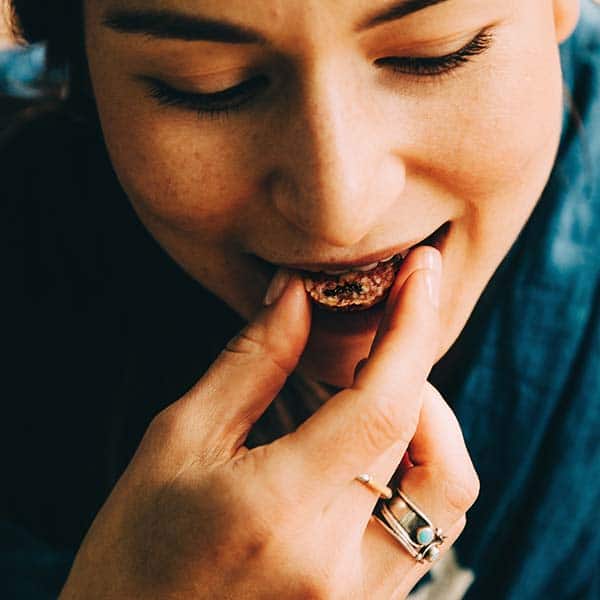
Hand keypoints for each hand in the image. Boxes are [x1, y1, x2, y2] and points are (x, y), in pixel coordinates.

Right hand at [59, 246, 478, 599]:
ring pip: (448, 499)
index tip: (421, 273)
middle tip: (385, 334)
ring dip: (431, 427)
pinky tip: (377, 448)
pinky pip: (427, 533)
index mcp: (280, 512)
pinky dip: (419, 473)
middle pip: (434, 452)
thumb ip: (251, 364)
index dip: (411, 330)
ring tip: (383, 389)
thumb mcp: (177, 441)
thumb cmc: (133, 549)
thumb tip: (297, 295)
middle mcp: (338, 569)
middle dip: (420, 373)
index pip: (382, 407)